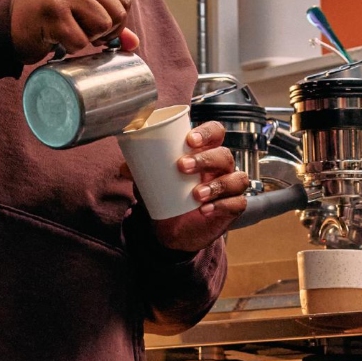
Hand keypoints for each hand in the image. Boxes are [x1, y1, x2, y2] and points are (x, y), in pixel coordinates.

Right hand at [10, 0, 141, 61]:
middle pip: (116, 14)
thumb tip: (134, 43)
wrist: (7, 24)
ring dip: (87, 40)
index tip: (97, 30)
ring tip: (68, 33)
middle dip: (104, 34)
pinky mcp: (51, 12)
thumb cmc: (47, 19)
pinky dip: (71, 48)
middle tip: (82, 34)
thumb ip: (108, 24)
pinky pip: (80, 42)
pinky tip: (56, 38)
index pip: (122, 2)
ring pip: (102, 26)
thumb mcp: (80, 12)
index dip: (115, 24)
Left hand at [151, 121, 249, 252]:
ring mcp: (230, 186)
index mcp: (205, 151)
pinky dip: (222, 205)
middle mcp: (221, 166)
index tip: (189, 139)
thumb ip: (140, 172)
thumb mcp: (152, 182)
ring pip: (237, 179)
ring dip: (217, 185)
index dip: (208, 132)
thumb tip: (124, 167)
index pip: (216, 132)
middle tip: (182, 166)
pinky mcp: (232, 207)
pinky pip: (237, 203)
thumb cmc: (168, 194)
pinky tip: (205, 210)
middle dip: (206, 159)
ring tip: (195, 194)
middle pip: (224, 154)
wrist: (174, 228)